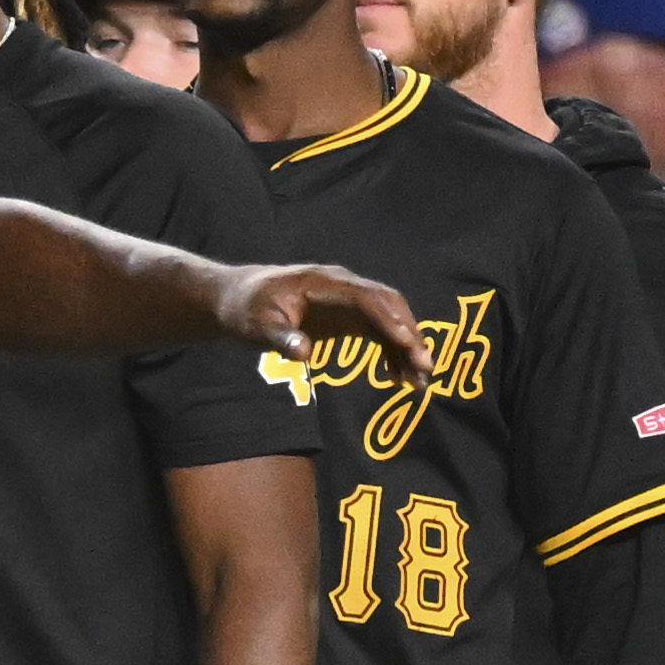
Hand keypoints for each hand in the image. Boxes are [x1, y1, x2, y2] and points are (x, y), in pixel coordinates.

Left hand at [222, 262, 427, 365]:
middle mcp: (344, 287)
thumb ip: (282, 338)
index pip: (366, 298)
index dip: (388, 319)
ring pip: (389, 320)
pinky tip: (399, 378)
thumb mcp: (257, 325)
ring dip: (406, 348)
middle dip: (409, 335)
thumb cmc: (247, 308)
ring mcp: (348, 301)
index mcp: (325, 282)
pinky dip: (391, 353)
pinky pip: (378, 332)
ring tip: (420, 382)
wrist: (239, 298)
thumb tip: (305, 354)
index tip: (406, 343)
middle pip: (388, 306)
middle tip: (425, 367)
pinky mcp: (347, 316)